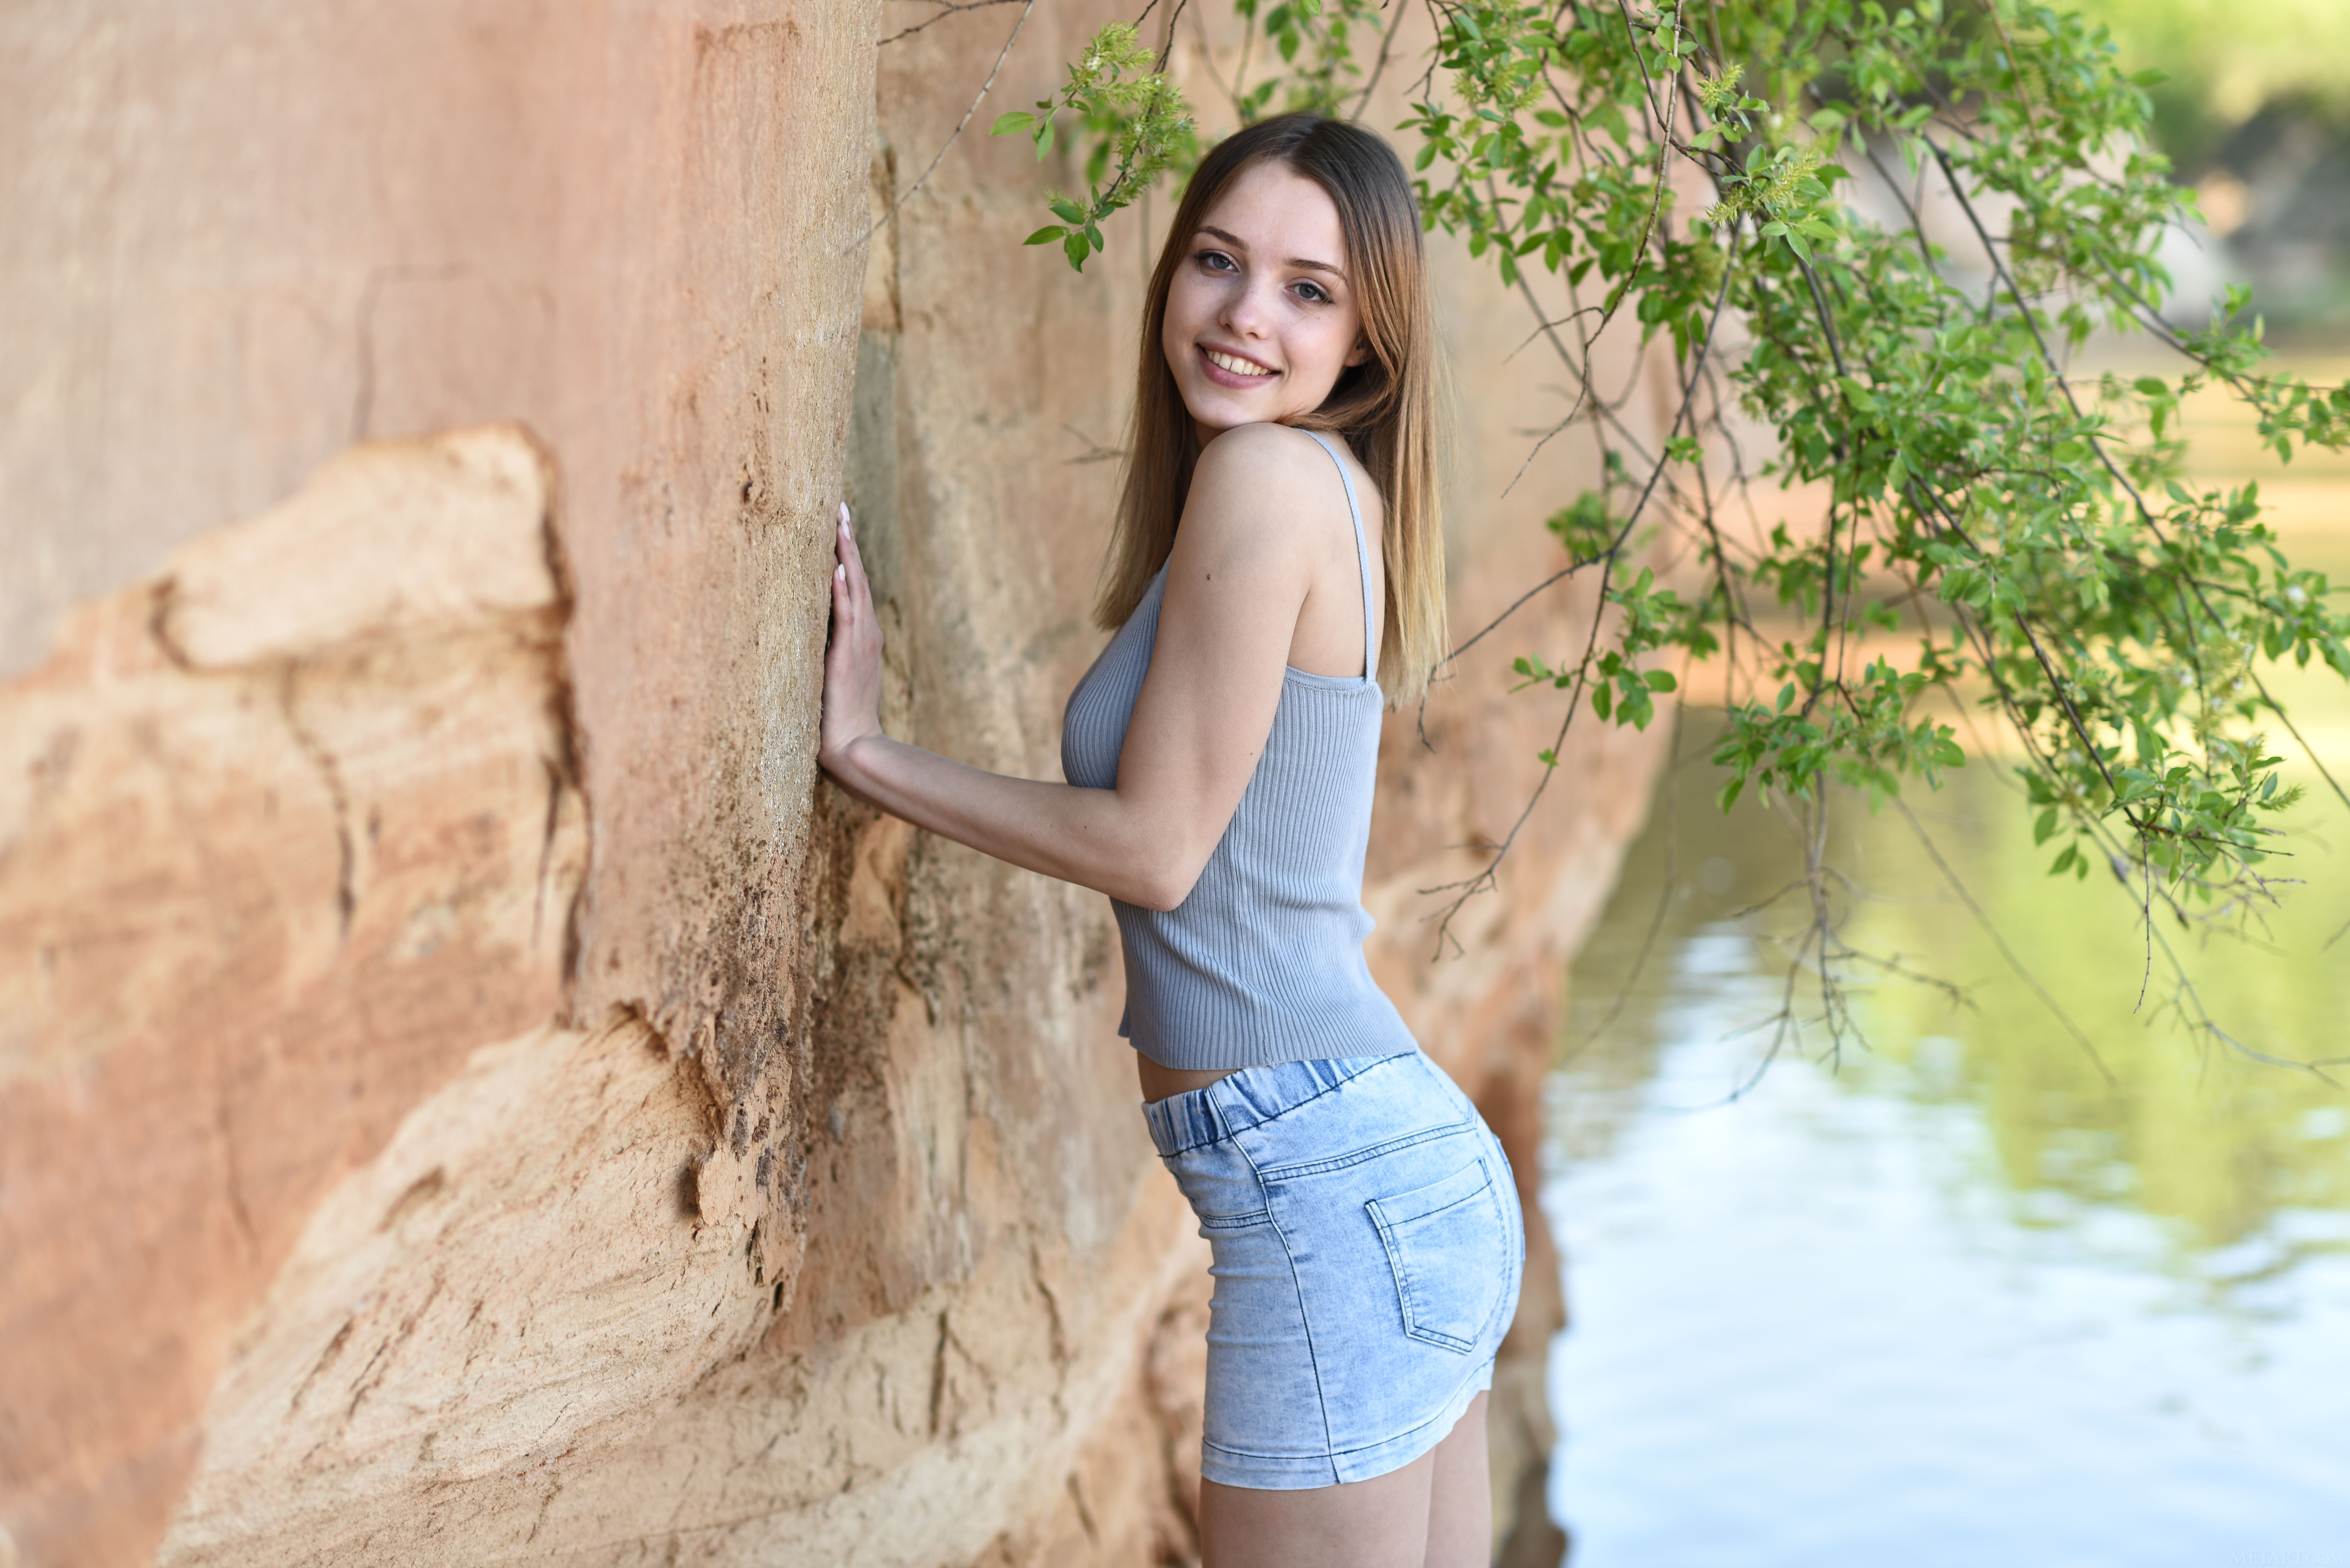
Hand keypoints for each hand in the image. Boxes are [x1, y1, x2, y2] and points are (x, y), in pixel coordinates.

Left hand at [820, 502, 884, 779]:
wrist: (854, 745)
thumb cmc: (838, 717)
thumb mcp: (831, 674)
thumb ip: (825, 650)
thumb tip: (803, 632)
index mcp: (862, 636)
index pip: (855, 586)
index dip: (848, 554)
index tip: (839, 524)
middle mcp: (866, 633)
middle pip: (858, 577)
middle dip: (848, 541)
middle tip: (839, 508)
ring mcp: (860, 642)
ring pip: (855, 588)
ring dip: (847, 555)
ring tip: (840, 524)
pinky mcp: (849, 655)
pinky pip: (847, 616)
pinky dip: (845, 591)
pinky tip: (839, 568)